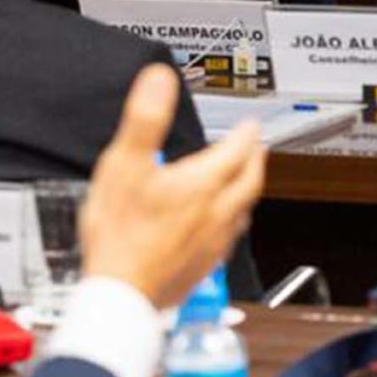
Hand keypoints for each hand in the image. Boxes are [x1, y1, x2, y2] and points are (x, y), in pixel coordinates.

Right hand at [81, 65, 264, 308]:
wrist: (120, 295)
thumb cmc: (119, 237)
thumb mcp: (123, 165)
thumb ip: (145, 119)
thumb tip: (159, 81)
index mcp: (201, 184)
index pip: (237, 149)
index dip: (246, 131)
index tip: (250, 122)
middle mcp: (216, 213)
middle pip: (249, 180)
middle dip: (255, 159)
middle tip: (257, 147)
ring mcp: (213, 242)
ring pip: (242, 209)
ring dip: (246, 189)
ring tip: (243, 179)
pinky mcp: (204, 266)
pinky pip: (229, 237)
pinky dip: (231, 220)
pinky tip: (220, 225)